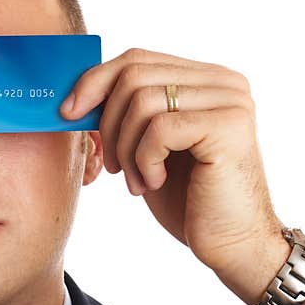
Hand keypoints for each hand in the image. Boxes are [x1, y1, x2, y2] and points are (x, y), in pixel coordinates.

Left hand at [60, 47, 290, 304]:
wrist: (234, 246)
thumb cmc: (191, 202)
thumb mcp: (152, 148)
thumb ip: (132, 113)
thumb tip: (80, 93)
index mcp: (207, 80)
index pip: (138, 59)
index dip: (96, 81)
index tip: (70, 112)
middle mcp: (224, 82)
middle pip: (135, 75)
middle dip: (109, 122)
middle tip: (114, 166)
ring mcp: (230, 101)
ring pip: (142, 101)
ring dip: (126, 148)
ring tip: (138, 181)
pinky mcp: (228, 126)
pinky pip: (159, 128)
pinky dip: (145, 160)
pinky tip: (156, 182)